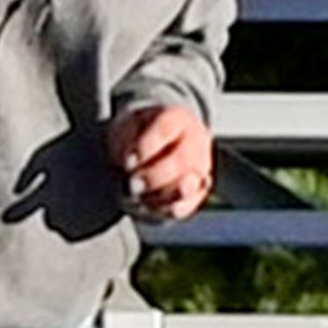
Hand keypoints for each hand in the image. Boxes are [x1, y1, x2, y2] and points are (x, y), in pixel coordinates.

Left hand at [109, 103, 213, 221]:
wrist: (153, 146)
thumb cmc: (137, 135)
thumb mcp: (126, 127)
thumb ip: (127, 139)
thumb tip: (131, 161)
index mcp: (177, 118)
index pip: (165, 129)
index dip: (145, 147)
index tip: (127, 161)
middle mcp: (196, 140)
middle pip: (182, 159)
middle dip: (154, 176)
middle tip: (132, 184)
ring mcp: (201, 166)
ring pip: (189, 185)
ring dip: (160, 196)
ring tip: (138, 198)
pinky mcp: (198, 191)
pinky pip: (189, 204)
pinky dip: (168, 210)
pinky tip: (149, 207)